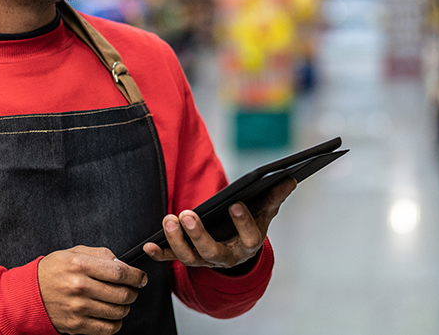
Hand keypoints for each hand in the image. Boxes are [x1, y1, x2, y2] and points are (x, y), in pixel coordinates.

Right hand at [37, 246, 146, 334]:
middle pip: (122, 294)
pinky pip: (108, 328)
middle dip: (133, 292)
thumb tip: (122, 263)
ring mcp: (79, 308)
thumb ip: (100, 254)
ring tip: (119, 301)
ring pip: (118, 312)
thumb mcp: (73, 252)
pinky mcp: (77, 325)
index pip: (120, 272)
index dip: (136, 276)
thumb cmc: (53, 271)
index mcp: (80, 265)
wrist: (30, 294)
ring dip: (125, 307)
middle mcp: (80, 287)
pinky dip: (116, 322)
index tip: (140, 277)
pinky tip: (111, 314)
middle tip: (131, 289)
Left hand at [143, 178, 295, 268]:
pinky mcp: (187, 257)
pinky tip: (148, 245)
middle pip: (211, 252)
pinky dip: (159, 253)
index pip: (249, 238)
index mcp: (247, 246)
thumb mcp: (264, 212)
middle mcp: (225, 257)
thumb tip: (290, 178)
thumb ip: (274, 197)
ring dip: (176, 240)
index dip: (243, 222)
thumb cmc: (250, 224)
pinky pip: (171, 258)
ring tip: (169, 219)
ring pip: (189, 257)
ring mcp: (204, 260)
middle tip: (187, 215)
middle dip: (198, 235)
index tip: (235, 204)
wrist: (235, 248)